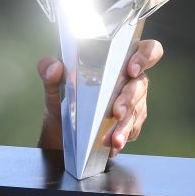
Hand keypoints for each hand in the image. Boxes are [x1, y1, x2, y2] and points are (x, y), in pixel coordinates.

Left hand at [37, 39, 163, 156]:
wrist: (62, 132)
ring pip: (138, 111)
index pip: (145, 50)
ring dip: (125, 126)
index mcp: (118, 61)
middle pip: (141, 85)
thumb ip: (49, 72)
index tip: (131, 69)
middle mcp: (129, 80)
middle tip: (116, 112)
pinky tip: (112, 145)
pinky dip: (122, 137)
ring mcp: (133, 103)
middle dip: (129, 99)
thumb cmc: (65, 100)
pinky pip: (133, 129)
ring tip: (113, 139)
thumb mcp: (53, 86)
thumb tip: (53, 68)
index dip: (144, 56)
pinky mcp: (132, 123)